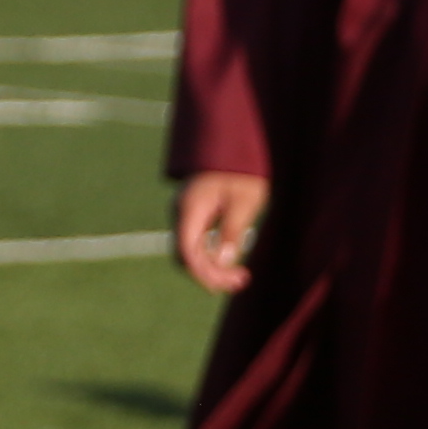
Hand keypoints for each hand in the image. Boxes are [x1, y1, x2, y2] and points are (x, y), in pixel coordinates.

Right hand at [173, 171, 270, 295]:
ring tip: (241, 277)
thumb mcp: (246, 200)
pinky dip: (211, 258)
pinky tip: (231, 264)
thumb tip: (221, 262)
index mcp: (191, 208)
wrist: (232, 144)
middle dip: (210, 275)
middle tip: (241, 282)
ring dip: (212, 269)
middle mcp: (181, 213)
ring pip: (190, 253)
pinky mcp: (193, 217)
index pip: (186, 251)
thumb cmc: (242, 170)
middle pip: (185, 256)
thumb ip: (231, 230)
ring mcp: (185, 215)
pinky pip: (195, 244)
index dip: (203, 274)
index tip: (228, 284)